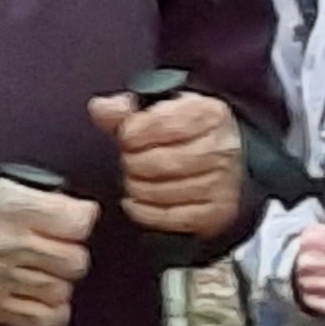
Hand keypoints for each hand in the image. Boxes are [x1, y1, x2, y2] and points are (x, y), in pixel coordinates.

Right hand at [0, 173, 96, 325]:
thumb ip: (39, 198)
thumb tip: (80, 213)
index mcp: (11, 207)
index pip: (78, 221)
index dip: (79, 221)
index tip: (71, 222)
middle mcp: (9, 244)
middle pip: (74, 260)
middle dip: (68, 254)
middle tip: (52, 250)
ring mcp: (2, 280)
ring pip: (61, 290)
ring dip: (56, 283)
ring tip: (38, 273)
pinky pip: (46, 318)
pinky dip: (50, 310)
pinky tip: (39, 297)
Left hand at [90, 90, 244, 240]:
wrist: (223, 160)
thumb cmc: (186, 133)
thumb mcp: (160, 110)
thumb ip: (126, 109)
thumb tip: (101, 109)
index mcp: (209, 114)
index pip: (160, 124)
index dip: (132, 133)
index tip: (126, 136)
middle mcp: (221, 148)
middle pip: (159, 162)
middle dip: (132, 162)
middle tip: (128, 160)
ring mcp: (222, 184)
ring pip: (162, 191)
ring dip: (136, 187)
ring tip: (134, 178)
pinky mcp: (216, 212)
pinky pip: (170, 216)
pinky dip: (144, 211)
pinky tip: (137, 200)